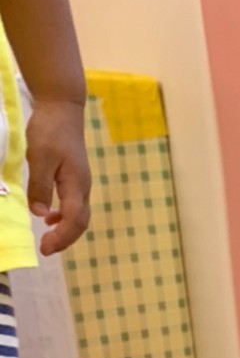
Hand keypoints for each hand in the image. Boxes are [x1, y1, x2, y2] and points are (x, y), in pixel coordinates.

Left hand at [25, 97, 90, 254]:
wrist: (63, 108)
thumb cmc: (50, 129)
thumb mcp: (40, 157)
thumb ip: (40, 186)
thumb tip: (39, 214)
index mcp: (76, 184)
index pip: (72, 219)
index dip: (61, 237)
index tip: (45, 248)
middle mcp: (83, 188)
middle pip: (80, 222)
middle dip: (65, 239)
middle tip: (46, 249)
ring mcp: (81, 183)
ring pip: (78, 216)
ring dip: (66, 230)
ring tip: (48, 238)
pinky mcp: (75, 178)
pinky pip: (74, 205)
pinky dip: (64, 217)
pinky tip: (50, 217)